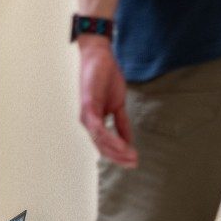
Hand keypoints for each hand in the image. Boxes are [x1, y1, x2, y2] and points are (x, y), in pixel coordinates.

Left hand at [78, 36, 137, 167]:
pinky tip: (122, 145)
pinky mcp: (88, 106)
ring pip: (100, 141)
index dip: (119, 156)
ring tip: (131, 156)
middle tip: (134, 163)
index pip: (105, 146)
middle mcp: (88, 122)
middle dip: (119, 157)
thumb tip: (128, 142)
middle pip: (102, 147)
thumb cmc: (106, 78)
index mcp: (94, 122)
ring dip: (117, 151)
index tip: (133, 162)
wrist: (99, 56)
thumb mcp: (118, 105)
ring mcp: (87, 115)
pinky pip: (99, 128)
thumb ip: (121, 123)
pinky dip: (110, 139)